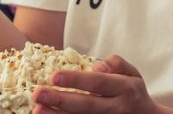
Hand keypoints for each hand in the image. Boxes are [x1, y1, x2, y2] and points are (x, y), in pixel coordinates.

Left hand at [32, 55, 162, 113]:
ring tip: (37, 110)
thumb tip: (97, 66)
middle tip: (38, 94)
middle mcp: (117, 108)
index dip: (76, 80)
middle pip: (87, 106)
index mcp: (125, 88)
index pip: (98, 83)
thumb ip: (116, 63)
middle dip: (61, 100)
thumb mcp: (133, 73)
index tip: (54, 76)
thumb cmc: (134, 93)